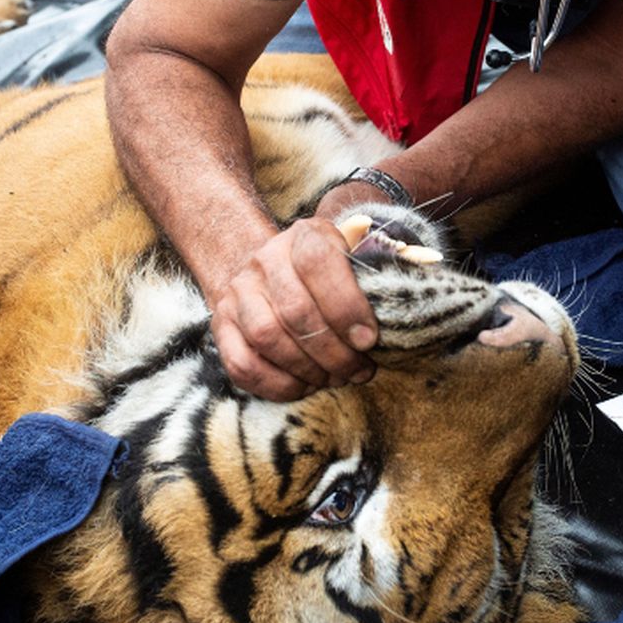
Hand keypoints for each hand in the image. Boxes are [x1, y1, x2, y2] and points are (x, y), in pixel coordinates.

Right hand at [209, 217, 378, 401]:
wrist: (266, 271)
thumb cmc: (326, 275)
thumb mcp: (352, 260)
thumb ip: (374, 277)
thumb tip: (402, 308)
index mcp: (304, 236)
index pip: (317, 262)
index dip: (346, 305)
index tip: (369, 340)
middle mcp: (264, 260)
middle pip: (295, 310)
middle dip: (334, 351)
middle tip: (358, 370)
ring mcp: (238, 293)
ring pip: (267, 337)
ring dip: (307, 369)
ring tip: (333, 378)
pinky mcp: (221, 326)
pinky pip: (243, 364)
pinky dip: (278, 385)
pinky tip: (304, 386)